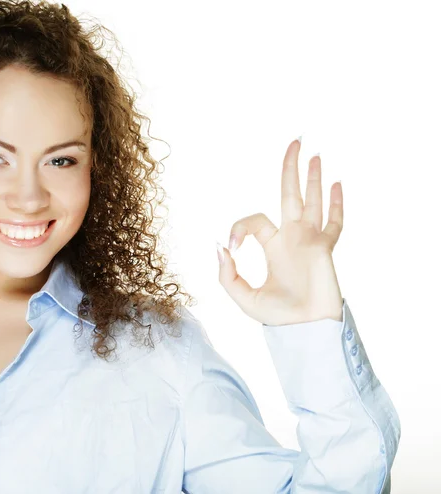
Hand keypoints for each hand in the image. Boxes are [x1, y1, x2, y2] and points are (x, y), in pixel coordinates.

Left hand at [216, 138, 343, 325]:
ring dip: (314, 178)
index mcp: (273, 246)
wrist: (304, 331)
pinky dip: (337, 204)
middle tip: (295, 141)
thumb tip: (219, 246)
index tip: (232, 248)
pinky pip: (333, 223)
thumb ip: (226, 274)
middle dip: (291, 169)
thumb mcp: (242, 296)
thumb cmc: (277, 317)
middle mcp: (292, 238)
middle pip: (290, 194)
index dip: (238, 228)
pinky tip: (337, 183)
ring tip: (314, 153)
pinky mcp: (324, 249)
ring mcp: (310, 241)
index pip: (254, 220)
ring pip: (312, 201)